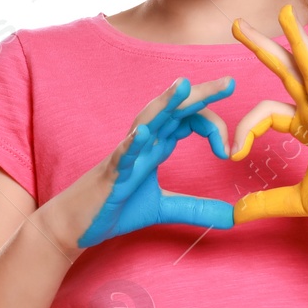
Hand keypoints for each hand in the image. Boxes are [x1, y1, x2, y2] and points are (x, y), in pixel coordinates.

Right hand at [44, 76, 235, 251]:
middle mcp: (142, 144)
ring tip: (184, 86)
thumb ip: (197, 209)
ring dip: (165, 103)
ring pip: (146, 121)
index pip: (187, 121)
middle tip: (230, 82)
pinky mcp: (110, 176)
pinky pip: (121, 155)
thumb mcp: (162, 209)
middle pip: (172, 111)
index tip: (228, 150)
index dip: (212, 126)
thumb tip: (234, 217)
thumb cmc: (112, 209)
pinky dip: (132, 143)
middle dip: (199, 94)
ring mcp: (124, 157)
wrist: (73, 225)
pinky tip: (144, 133)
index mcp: (155, 147)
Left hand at [227, 4, 307, 223]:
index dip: (244, 129)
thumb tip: (235, 215)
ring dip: (298, 40)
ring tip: (285, 12)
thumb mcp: (296, 201)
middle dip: (263, 46)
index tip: (231, 154)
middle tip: (236, 24)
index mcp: (305, 124)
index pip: (265, 112)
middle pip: (286, 71)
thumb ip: (265, 203)